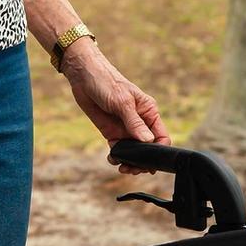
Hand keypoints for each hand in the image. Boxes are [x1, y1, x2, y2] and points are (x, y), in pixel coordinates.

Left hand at [59, 41, 169, 172]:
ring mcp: (125, 128)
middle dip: (143, 161)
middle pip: (148, 148)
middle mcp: (140, 122)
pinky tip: (112, 159)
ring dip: (130, 162)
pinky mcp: (111, 131)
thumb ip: (135, 123)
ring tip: (123, 168)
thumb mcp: (122, 102)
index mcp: (149, 112)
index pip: (161, 136)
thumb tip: (148, 142)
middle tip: (134, 169)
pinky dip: (117, 157)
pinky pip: (118, 149)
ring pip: (133, 152)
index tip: (151, 162)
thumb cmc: (107, 82)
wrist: (83, 77)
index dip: (159, 151)